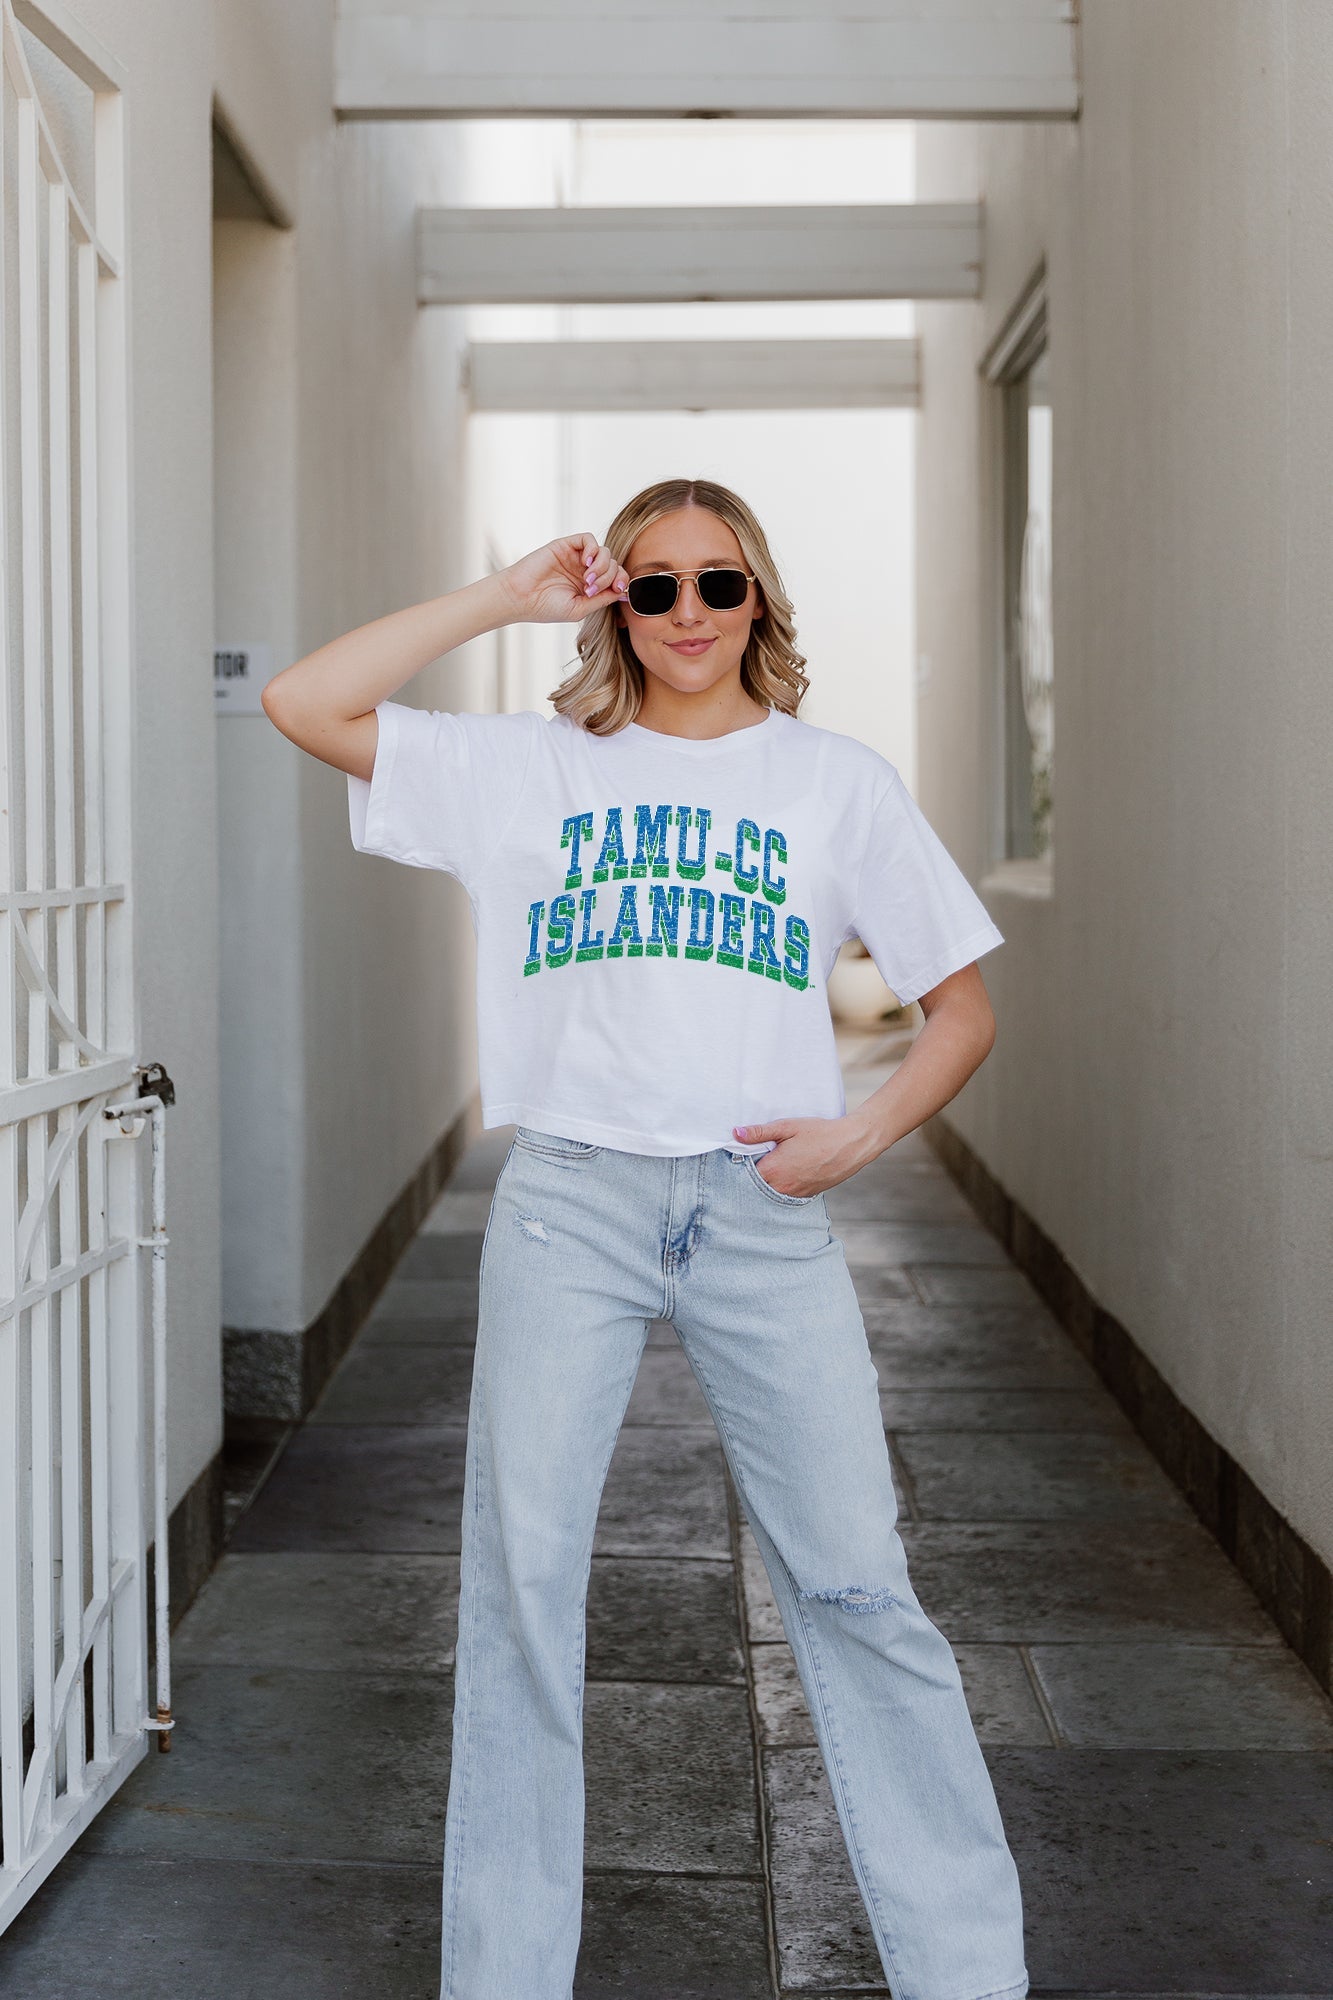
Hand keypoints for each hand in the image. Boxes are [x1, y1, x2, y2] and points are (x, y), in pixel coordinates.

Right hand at [497, 533, 629, 624]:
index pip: (616, 578)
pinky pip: (588, 539)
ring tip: (587, 580)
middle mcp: (585, 571)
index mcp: (590, 588)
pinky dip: (593, 549)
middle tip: (590, 589)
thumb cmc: (546, 607)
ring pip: (604, 552)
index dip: (622, 582)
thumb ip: (603, 599)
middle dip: (608, 578)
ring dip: (601, 567)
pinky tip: (586, 562)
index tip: (618, 590)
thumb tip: (625, 592)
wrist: (520, 597)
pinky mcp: (566, 546)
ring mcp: (576, 558)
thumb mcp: (580, 609)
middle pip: (613, 565)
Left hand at [731, 1113, 881, 1198]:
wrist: (851, 1145)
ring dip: (767, 1183)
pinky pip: (786, 1195)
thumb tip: (736, 1133)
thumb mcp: (787, 1127)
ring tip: (773, 1166)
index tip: (740, 1156)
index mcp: (773, 1169)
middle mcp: (781, 1187)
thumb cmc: (820, 1133)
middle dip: (752, 1176)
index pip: (744, 1175)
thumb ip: (760, 1132)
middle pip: (755, 1187)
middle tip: (755, 1160)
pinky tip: (787, 1174)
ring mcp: (795, 1194)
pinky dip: (782, 1187)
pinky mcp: (807, 1196)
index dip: (740, 1165)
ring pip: (771, 1193)